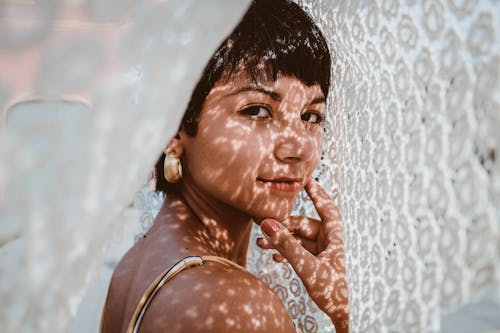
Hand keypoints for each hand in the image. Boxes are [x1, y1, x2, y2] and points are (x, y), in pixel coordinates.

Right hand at [257, 179, 348, 332]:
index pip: (327, 209)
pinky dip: (287, 252)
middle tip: (264, 227)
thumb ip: (288, 246)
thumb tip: (268, 224)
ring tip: (262, 245)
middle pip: (305, 226)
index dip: (317, 194)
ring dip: (282, 241)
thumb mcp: (308, 267)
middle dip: (284, 227)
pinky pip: (300, 252)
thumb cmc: (335, 293)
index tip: (306, 181)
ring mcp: (324, 255)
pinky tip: (275, 257)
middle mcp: (330, 243)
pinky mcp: (318, 266)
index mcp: (335, 238)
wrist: (347, 317)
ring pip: (300, 240)